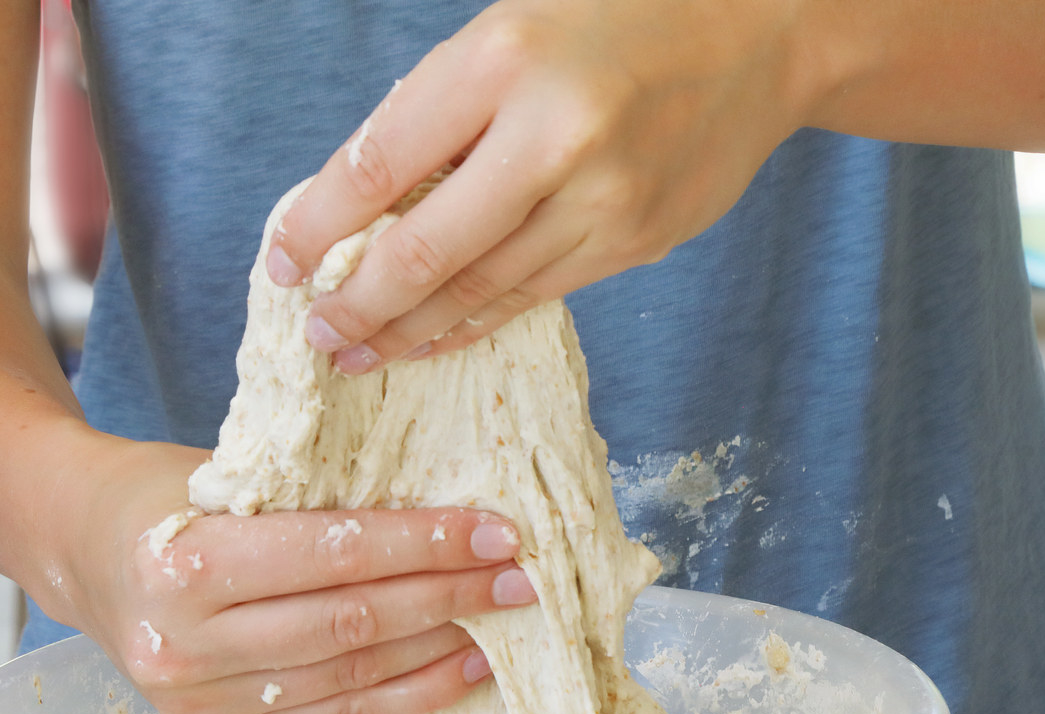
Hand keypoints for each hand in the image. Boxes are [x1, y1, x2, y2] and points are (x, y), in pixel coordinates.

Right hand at [50, 440, 534, 713]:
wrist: (77, 550)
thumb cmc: (163, 495)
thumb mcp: (223, 472)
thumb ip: (311, 497)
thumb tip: (443, 507)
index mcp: (183, 564)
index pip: (331, 555)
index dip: (422, 545)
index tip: (494, 533)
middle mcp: (186, 644)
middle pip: (350, 621)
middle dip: (448, 595)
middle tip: (521, 577)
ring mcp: (200, 699)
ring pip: (351, 673)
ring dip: (440, 647)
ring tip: (504, 619)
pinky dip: (408, 692)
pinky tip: (464, 666)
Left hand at [265, 0, 815, 373]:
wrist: (761, 34)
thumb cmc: (616, 19)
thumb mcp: (511, 30)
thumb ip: (442, 112)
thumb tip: (359, 207)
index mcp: (502, 59)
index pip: (379, 164)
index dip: (318, 225)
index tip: (283, 262)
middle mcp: (552, 135)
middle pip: (423, 250)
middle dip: (357, 303)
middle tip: (315, 335)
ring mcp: (602, 200)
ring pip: (478, 289)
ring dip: (407, 330)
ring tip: (357, 350)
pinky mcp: (636, 242)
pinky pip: (533, 297)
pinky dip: (473, 323)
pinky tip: (433, 338)